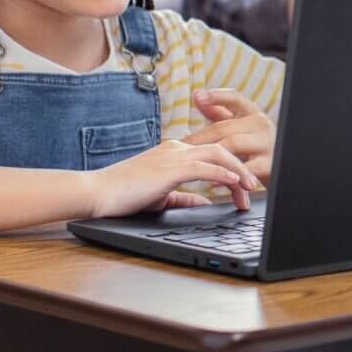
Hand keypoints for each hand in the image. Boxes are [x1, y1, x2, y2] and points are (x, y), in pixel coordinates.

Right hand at [87, 139, 261, 217]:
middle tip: (254, 186)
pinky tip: (235, 182)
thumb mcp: (161, 196)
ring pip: (218, 154)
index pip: (212, 153)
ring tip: (251, 186)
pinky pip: (204, 166)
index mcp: (174, 152)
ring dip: (239, 170)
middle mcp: (177, 148)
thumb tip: (205, 202)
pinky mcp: (169, 168)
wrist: (97, 193)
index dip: (233, 167)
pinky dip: (223, 173)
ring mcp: (173, 155)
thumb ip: (185, 197)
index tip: (244, 186)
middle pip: (222, 148)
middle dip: (242, 167)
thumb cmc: (123, 195)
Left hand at [190, 88, 276, 180]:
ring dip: (210, 154)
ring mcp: (266, 143)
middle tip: (179, 146)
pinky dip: (227, 175)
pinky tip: (213, 181)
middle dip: (199, 137)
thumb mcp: (239, 127)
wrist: (283, 169)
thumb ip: (219, 112)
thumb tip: (197, 96)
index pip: (234, 98)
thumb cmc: (254, 148)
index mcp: (253, 113)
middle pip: (224, 127)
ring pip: (232, 145)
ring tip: (192, 161)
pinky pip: (244, 168)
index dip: (216, 96)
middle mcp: (261, 124)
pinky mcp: (269, 163)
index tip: (197, 96)